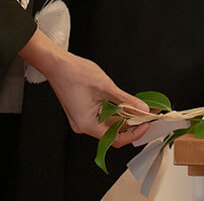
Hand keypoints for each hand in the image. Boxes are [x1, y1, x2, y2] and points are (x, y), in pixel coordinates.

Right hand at [20, 30, 148, 146]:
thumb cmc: (75, 74)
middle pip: (112, 132)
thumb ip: (126, 101)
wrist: (57, 64)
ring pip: (108, 123)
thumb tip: (142, 110)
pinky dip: (114, 110)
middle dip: (131, 122)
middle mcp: (83, 125)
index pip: (115, 139)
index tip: (145, 124)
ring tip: (137, 105)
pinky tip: (123, 102)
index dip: (133, 133)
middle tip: (146, 112)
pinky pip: (102, 116)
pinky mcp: (83, 112)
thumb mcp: (106, 87)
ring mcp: (82, 119)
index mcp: (87, 124)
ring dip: (123, 115)